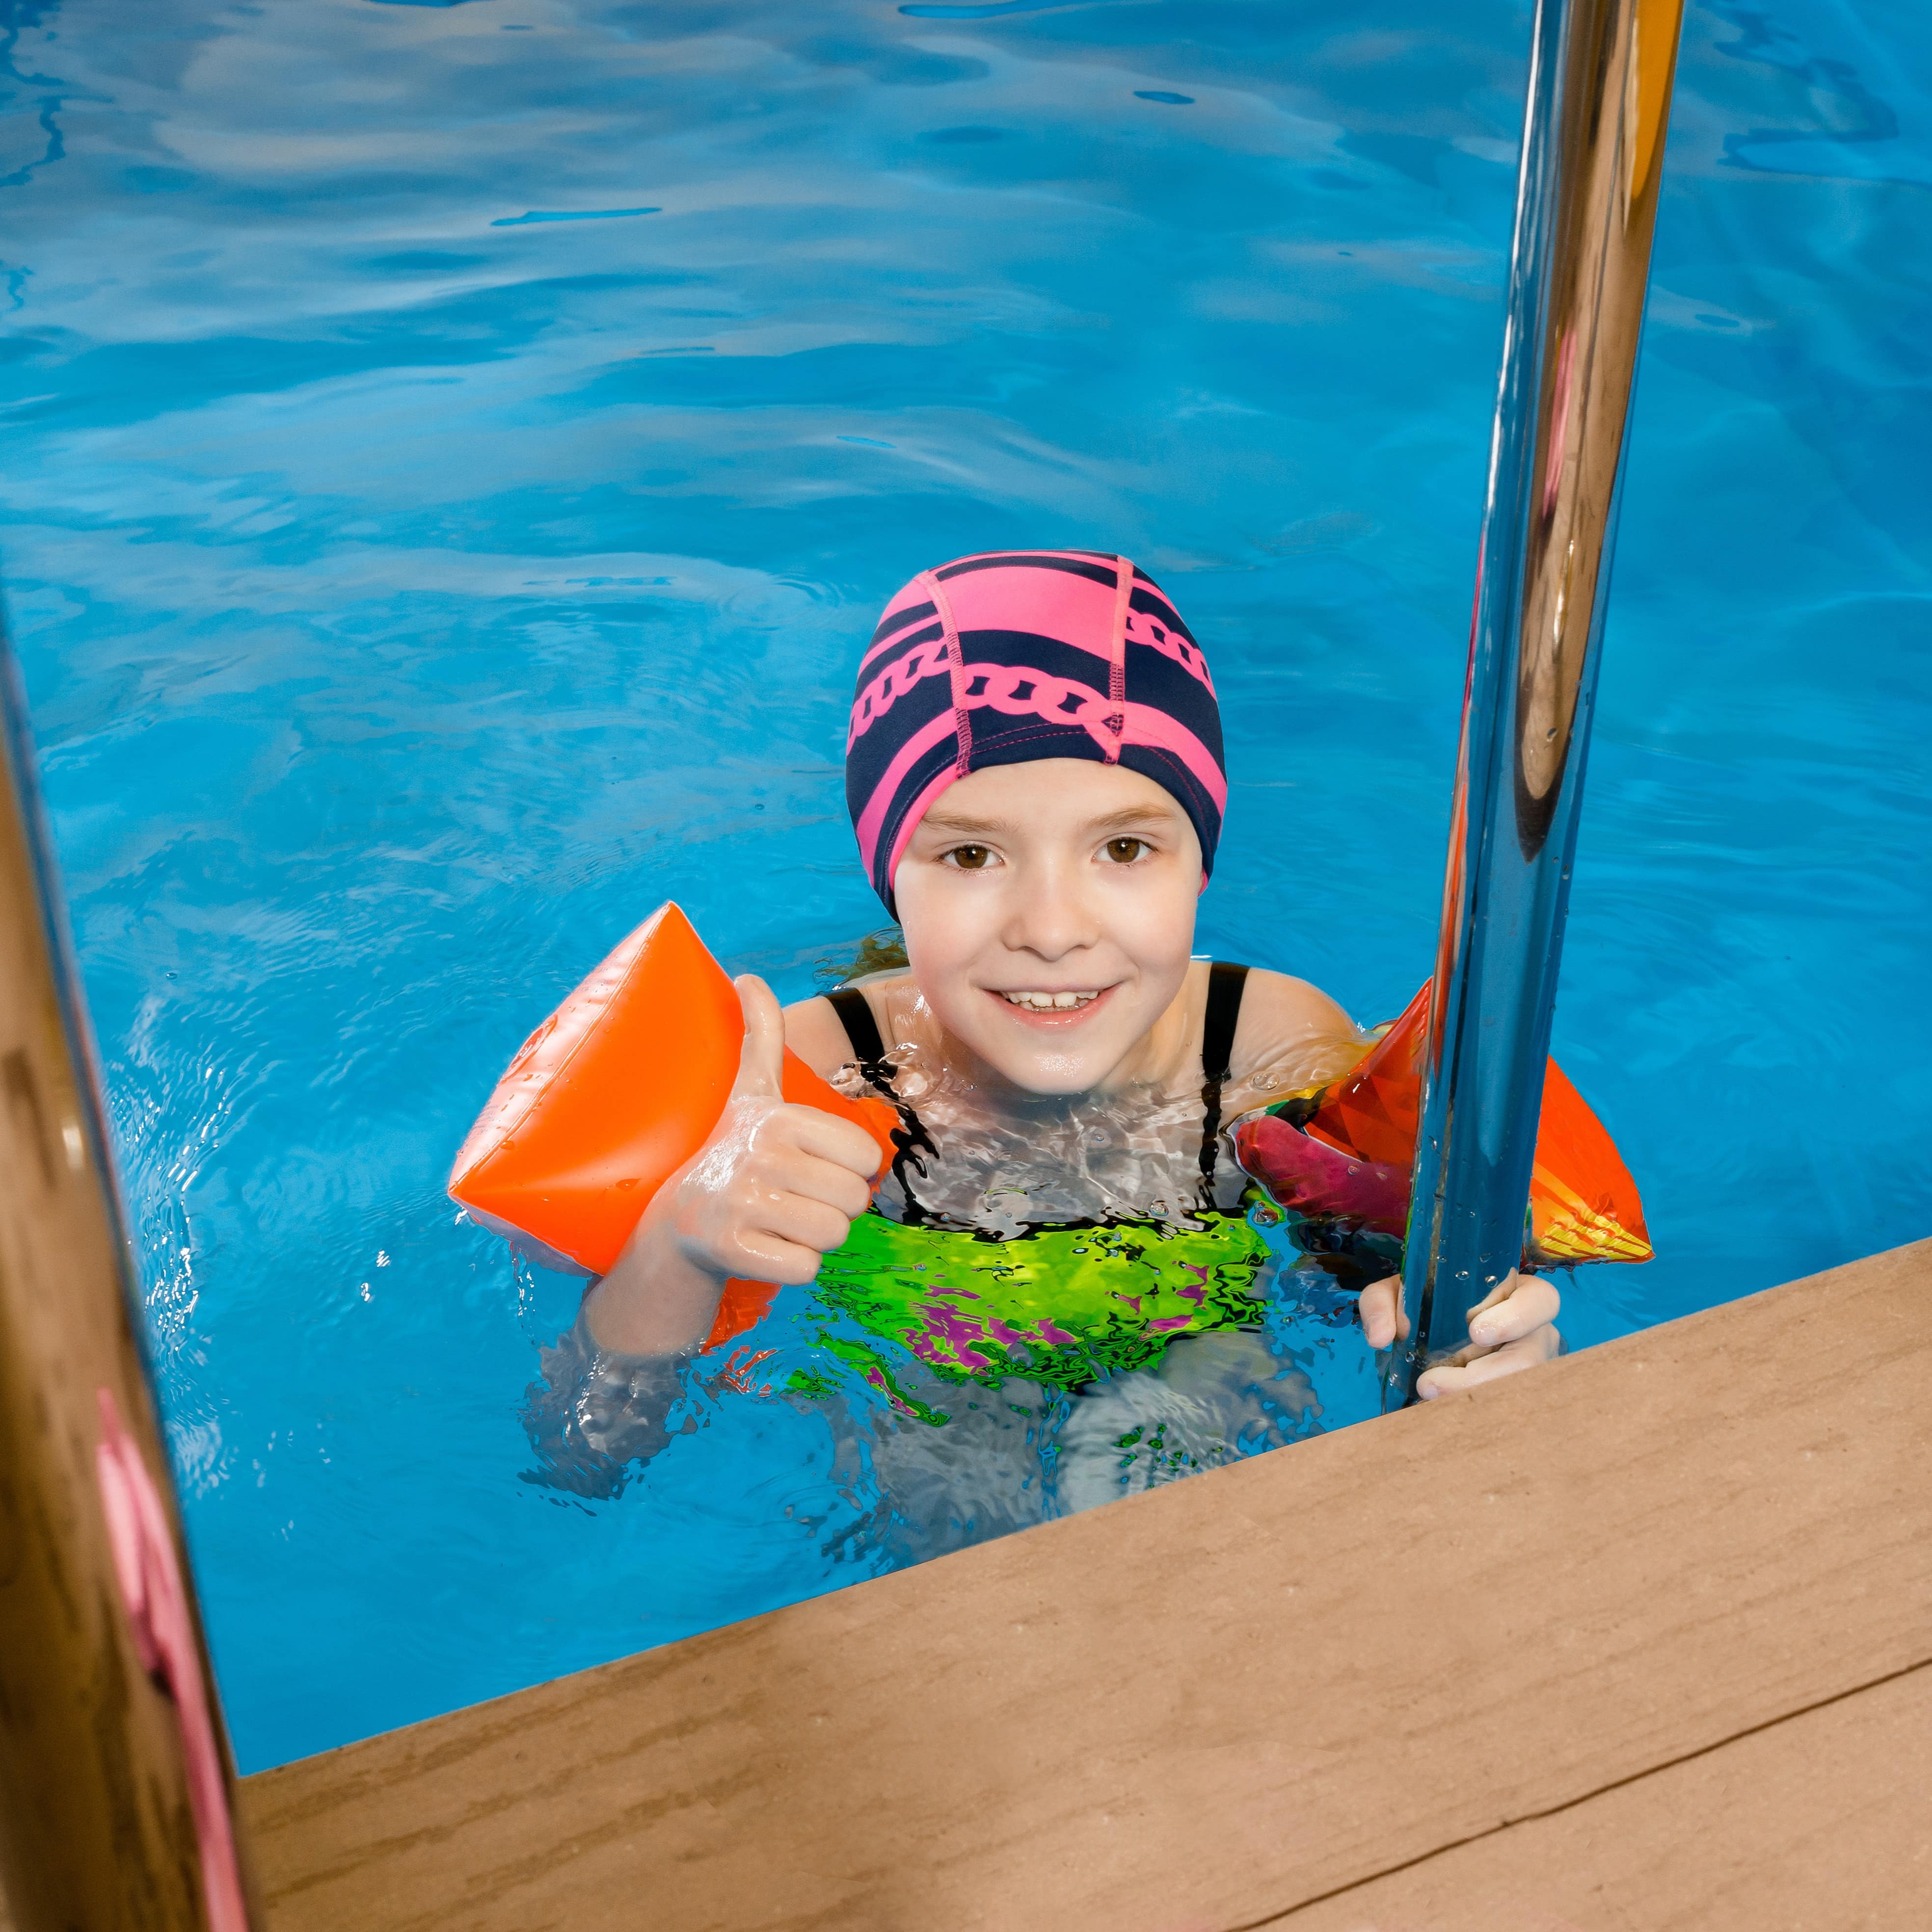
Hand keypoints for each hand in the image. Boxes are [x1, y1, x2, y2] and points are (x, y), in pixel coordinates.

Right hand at [662, 975, 882, 1286]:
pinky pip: (806, 1269)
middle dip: (833, 1208)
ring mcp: (743, 1204)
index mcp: (779, 1117)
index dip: (847, 1170)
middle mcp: (761, 1155)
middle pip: (854, 1201)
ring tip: (780, 1221)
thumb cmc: (730, 1152)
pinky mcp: (731, 1250)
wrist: (675, 1220)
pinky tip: (763, 1246)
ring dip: (814, 1238)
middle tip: (792, 1199)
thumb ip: (760, 1036)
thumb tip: (746, 976)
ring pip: (834, 1236)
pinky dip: (793, 1266)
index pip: (868, 1158)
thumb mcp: (750, 1093)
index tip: (809, 1166)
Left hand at [1357, 1268, 1561, 1398]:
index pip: (1541, 1300)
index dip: (1516, 1317)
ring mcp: (1528, 1368)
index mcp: (1516, 1295)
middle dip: (1483, 1376)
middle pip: (1531, 1357)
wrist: (1428, 1333)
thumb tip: (1381, 1338)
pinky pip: (1505, 1411)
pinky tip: (1442, 1416)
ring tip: (1428, 1399)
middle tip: (1430, 1385)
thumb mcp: (1399, 1292)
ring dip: (1474, 1399)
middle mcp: (1533, 1333)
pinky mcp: (1516, 1397)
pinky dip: (1474, 1414)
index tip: (1476, 1332)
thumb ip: (1381, 1303)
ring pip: (1520, 1391)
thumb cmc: (1425, 1303)